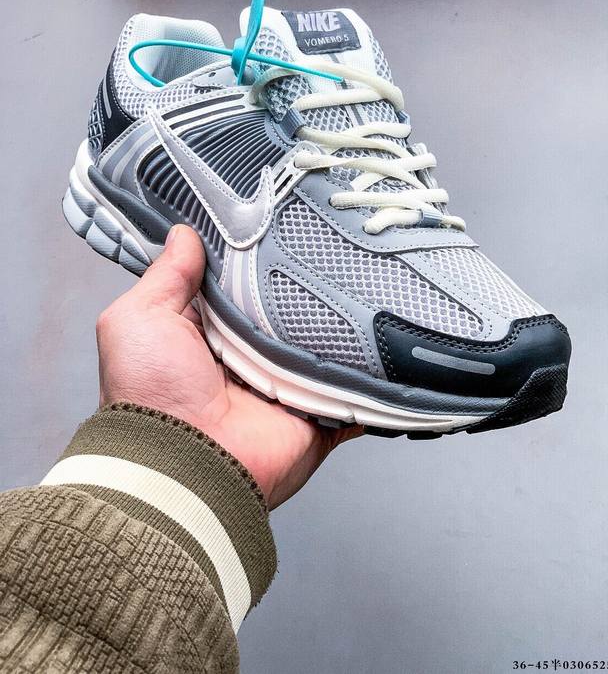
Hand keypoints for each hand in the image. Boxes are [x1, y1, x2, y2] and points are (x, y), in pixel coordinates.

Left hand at [96, 225, 361, 507]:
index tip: (282, 215)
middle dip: (308, 281)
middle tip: (337, 239)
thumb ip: (166, 276)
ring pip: (327, 340)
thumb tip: (183, 233)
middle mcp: (251, 354)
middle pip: (289, 307)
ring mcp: (288, 383)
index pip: (242, 281)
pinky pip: (356, 386)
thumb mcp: (138, 320)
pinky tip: (396, 342)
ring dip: (346, 320)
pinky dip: (375, 371)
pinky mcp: (319, 411)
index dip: (257, 254)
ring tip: (374, 275)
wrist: (186, 465)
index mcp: (211, 331)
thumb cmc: (151, 394)